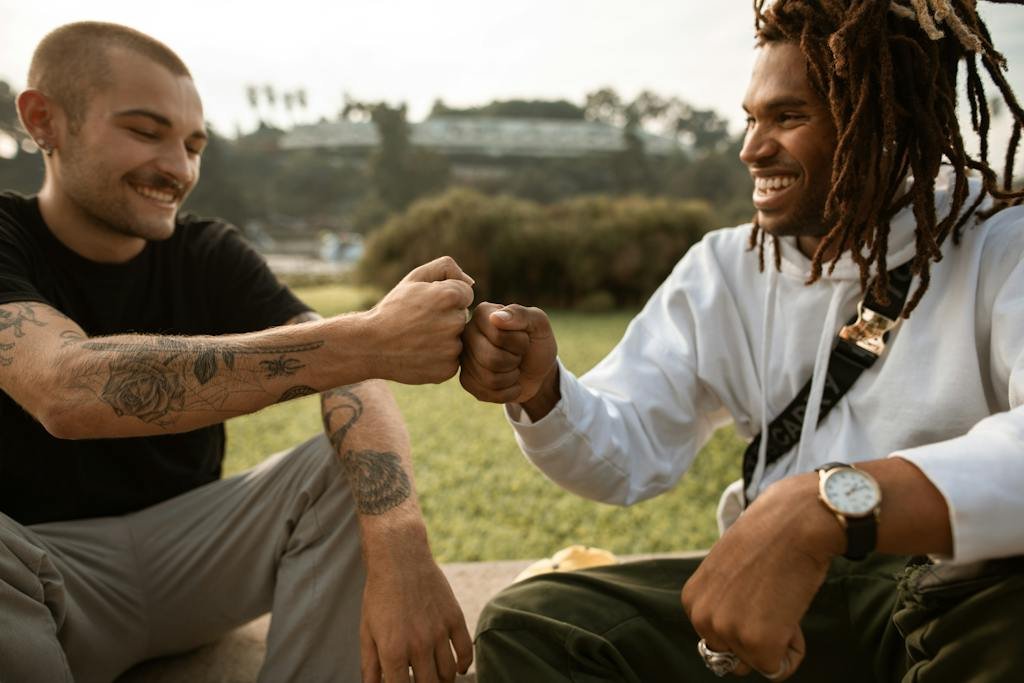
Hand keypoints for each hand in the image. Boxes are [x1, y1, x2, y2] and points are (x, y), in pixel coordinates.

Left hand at [359, 540, 472, 682]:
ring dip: (443, 681)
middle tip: (420, 681)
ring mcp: (439, 632)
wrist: (400, 559)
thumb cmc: (379, 596)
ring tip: (436, 679)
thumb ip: (370, 666)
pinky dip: (464, 665)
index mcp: (393, 651)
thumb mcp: (367, 632)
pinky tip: (458, 670)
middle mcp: (418, 645)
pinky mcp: (454, 618)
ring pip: (448, 673)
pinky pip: (465, 650)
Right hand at [368, 256, 474, 383]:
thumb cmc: (394, 309)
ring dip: (444, 338)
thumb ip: (446, 268)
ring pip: (458, 339)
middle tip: (419, 323)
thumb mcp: (415, 278)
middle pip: (462, 317)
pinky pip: (452, 359)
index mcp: (449, 296)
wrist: (370, 345)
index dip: (445, 298)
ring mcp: (452, 349)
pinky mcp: (447, 369)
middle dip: (446, 318)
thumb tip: (471, 283)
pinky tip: (420, 353)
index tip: (426, 305)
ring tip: (418, 338)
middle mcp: (454, 323)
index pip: (466, 295)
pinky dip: (440, 357)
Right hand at [459, 302, 557, 413]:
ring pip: (489, 378)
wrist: (537, 371)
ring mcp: (464, 358)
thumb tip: (496, 317)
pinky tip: (510, 382)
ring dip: (511, 377)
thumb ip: (521, 314)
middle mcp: (467, 333)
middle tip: (519, 355)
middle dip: (515, 361)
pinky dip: (507, 392)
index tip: (524, 337)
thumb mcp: (539, 324)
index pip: (498, 335)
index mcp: (483, 313)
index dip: (519, 342)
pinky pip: (486, 393)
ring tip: (514, 367)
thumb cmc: (536, 342)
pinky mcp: (466, 380)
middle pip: (491, 358)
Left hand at [681, 474, 842, 679]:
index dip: (748, 619)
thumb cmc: (769, 540)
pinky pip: (778, 669)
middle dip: (760, 636)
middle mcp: (701, 618)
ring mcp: (727, 632)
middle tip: (773, 597)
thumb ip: (724, 602)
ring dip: (778, 641)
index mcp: (692, 601)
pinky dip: (794, 649)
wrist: (794, 522)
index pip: (720, 638)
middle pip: (736, 655)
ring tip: (782, 601)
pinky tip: (792, 614)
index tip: (759, 589)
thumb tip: (734, 632)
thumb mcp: (728, 571)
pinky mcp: (756, 643)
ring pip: (758, 662)